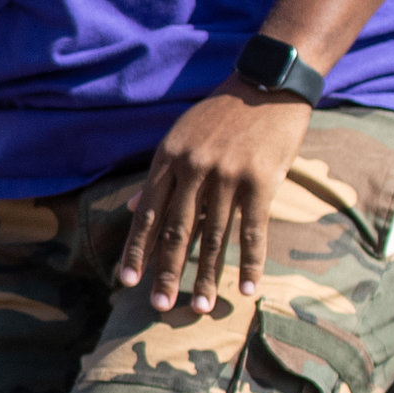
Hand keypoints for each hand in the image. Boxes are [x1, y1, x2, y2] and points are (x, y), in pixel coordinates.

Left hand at [118, 89, 312, 316]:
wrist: (266, 85)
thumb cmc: (219, 114)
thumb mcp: (179, 137)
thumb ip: (157, 176)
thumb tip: (128, 209)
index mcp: (168, 160)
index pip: (146, 213)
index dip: (136, 249)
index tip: (126, 281)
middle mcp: (193, 170)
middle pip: (175, 231)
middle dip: (165, 272)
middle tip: (159, 306)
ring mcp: (227, 176)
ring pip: (213, 237)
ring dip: (206, 276)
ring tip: (200, 307)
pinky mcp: (262, 181)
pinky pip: (253, 230)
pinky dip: (251, 263)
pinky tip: (247, 288)